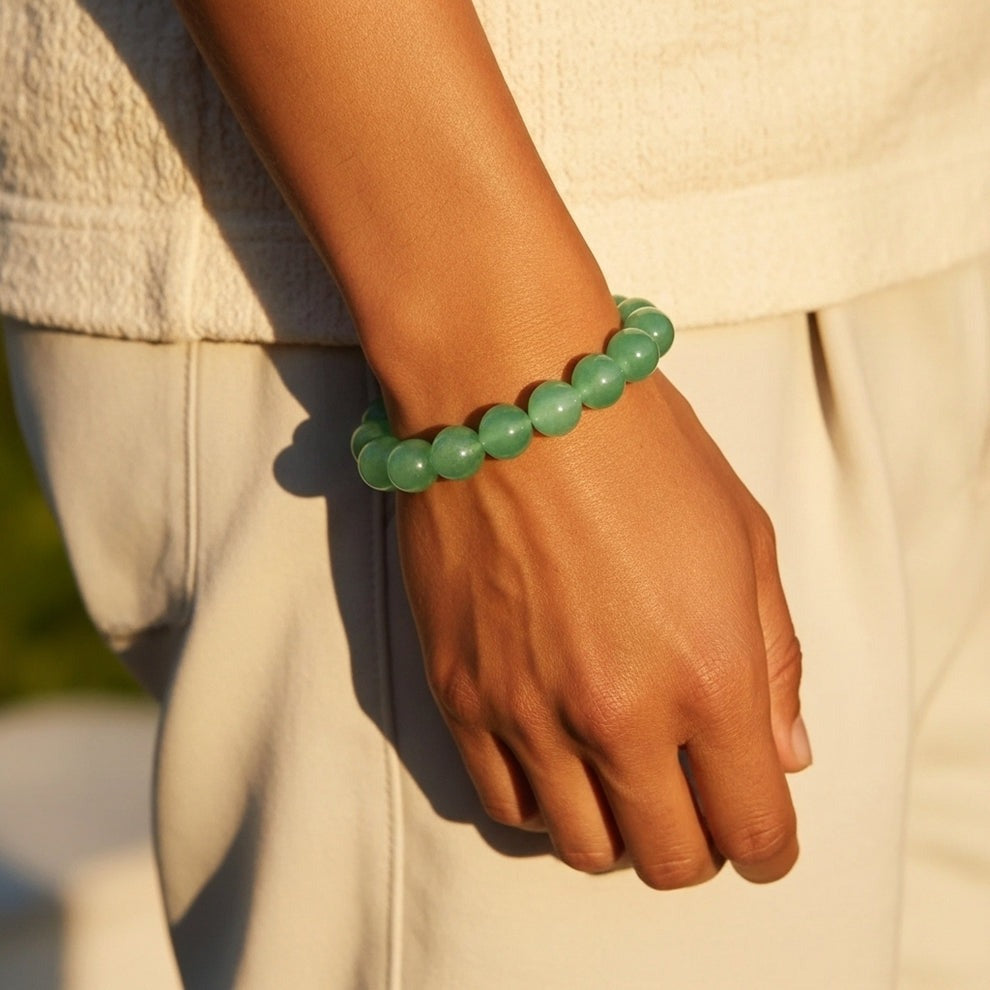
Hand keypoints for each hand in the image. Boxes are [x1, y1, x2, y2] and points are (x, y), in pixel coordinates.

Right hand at [394, 370, 809, 888]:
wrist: (507, 390)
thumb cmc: (637, 446)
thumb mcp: (744, 537)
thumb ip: (775, 660)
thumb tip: (784, 752)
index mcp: (709, 677)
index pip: (753, 830)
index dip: (768, 846)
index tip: (762, 831)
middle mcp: (617, 716)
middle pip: (668, 860)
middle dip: (696, 846)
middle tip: (694, 802)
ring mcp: (527, 712)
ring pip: (582, 848)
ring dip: (618, 830)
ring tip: (621, 777)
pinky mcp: (458, 693)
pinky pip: (501, 803)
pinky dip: (543, 804)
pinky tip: (556, 758)